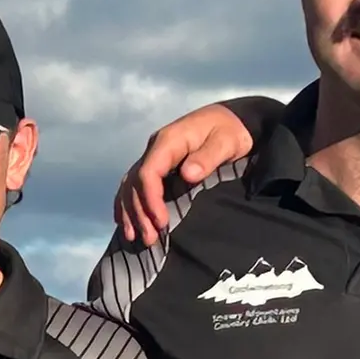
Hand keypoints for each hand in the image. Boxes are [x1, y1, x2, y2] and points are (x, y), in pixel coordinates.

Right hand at [113, 99, 263, 246]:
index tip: (161, 223)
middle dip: (139, 212)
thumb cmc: (230, 130)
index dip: (150, 200)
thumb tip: (188, 174)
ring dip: (131, 212)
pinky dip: (127, 204)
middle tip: (150, 239)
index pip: (148, 173)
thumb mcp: (226, 142)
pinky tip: (126, 223)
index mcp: (169, 141)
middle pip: (135, 183)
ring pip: (130, 186)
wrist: (233, 119)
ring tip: (136, 238)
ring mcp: (153, 156)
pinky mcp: (157, 164)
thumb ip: (208, 157)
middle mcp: (155, 148)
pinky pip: (134, 185)